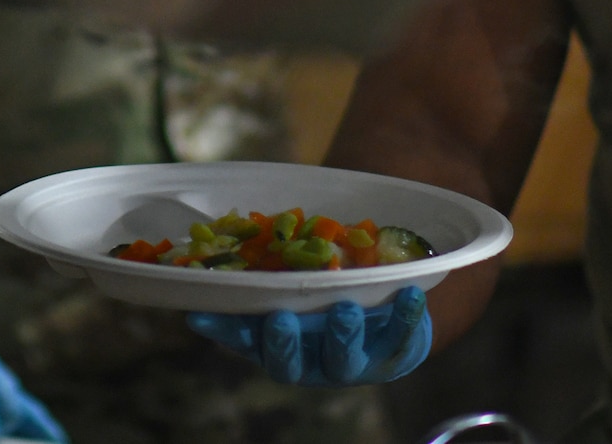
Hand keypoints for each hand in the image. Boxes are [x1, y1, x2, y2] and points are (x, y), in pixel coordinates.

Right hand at [187, 284, 431, 385]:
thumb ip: (275, 270)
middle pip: (290, 366)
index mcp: (282, 344)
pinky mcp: (392, 356)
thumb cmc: (331, 292)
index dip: (224, 333)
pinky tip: (410, 294)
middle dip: (283, 344)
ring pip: (342, 360)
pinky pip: (399, 342)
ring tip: (347, 310)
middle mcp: (312, 362)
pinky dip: (405, 318)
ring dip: (342, 336)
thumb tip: (229, 246)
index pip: (245, 342)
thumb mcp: (303, 282)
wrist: (390, 311)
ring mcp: (352, 364)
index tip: (202, 315)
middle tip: (281, 319)